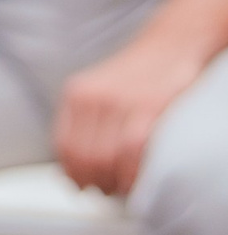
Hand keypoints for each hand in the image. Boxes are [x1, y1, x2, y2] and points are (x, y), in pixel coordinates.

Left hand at [56, 38, 213, 196]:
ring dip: (114, 183)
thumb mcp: (98, 91)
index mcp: (76, 94)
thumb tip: (66, 172)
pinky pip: (132, 152)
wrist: (170, 44)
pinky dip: (132, 174)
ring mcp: (120, 101)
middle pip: (84, 158)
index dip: (72, 174)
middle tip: (108, 191)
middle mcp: (93, 97)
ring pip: (105, 158)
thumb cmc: (138, 75)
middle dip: (95, 183)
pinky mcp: (148, 107)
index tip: (83, 186)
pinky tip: (136, 181)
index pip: (64, 147)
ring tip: (122, 187)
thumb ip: (82, 124)